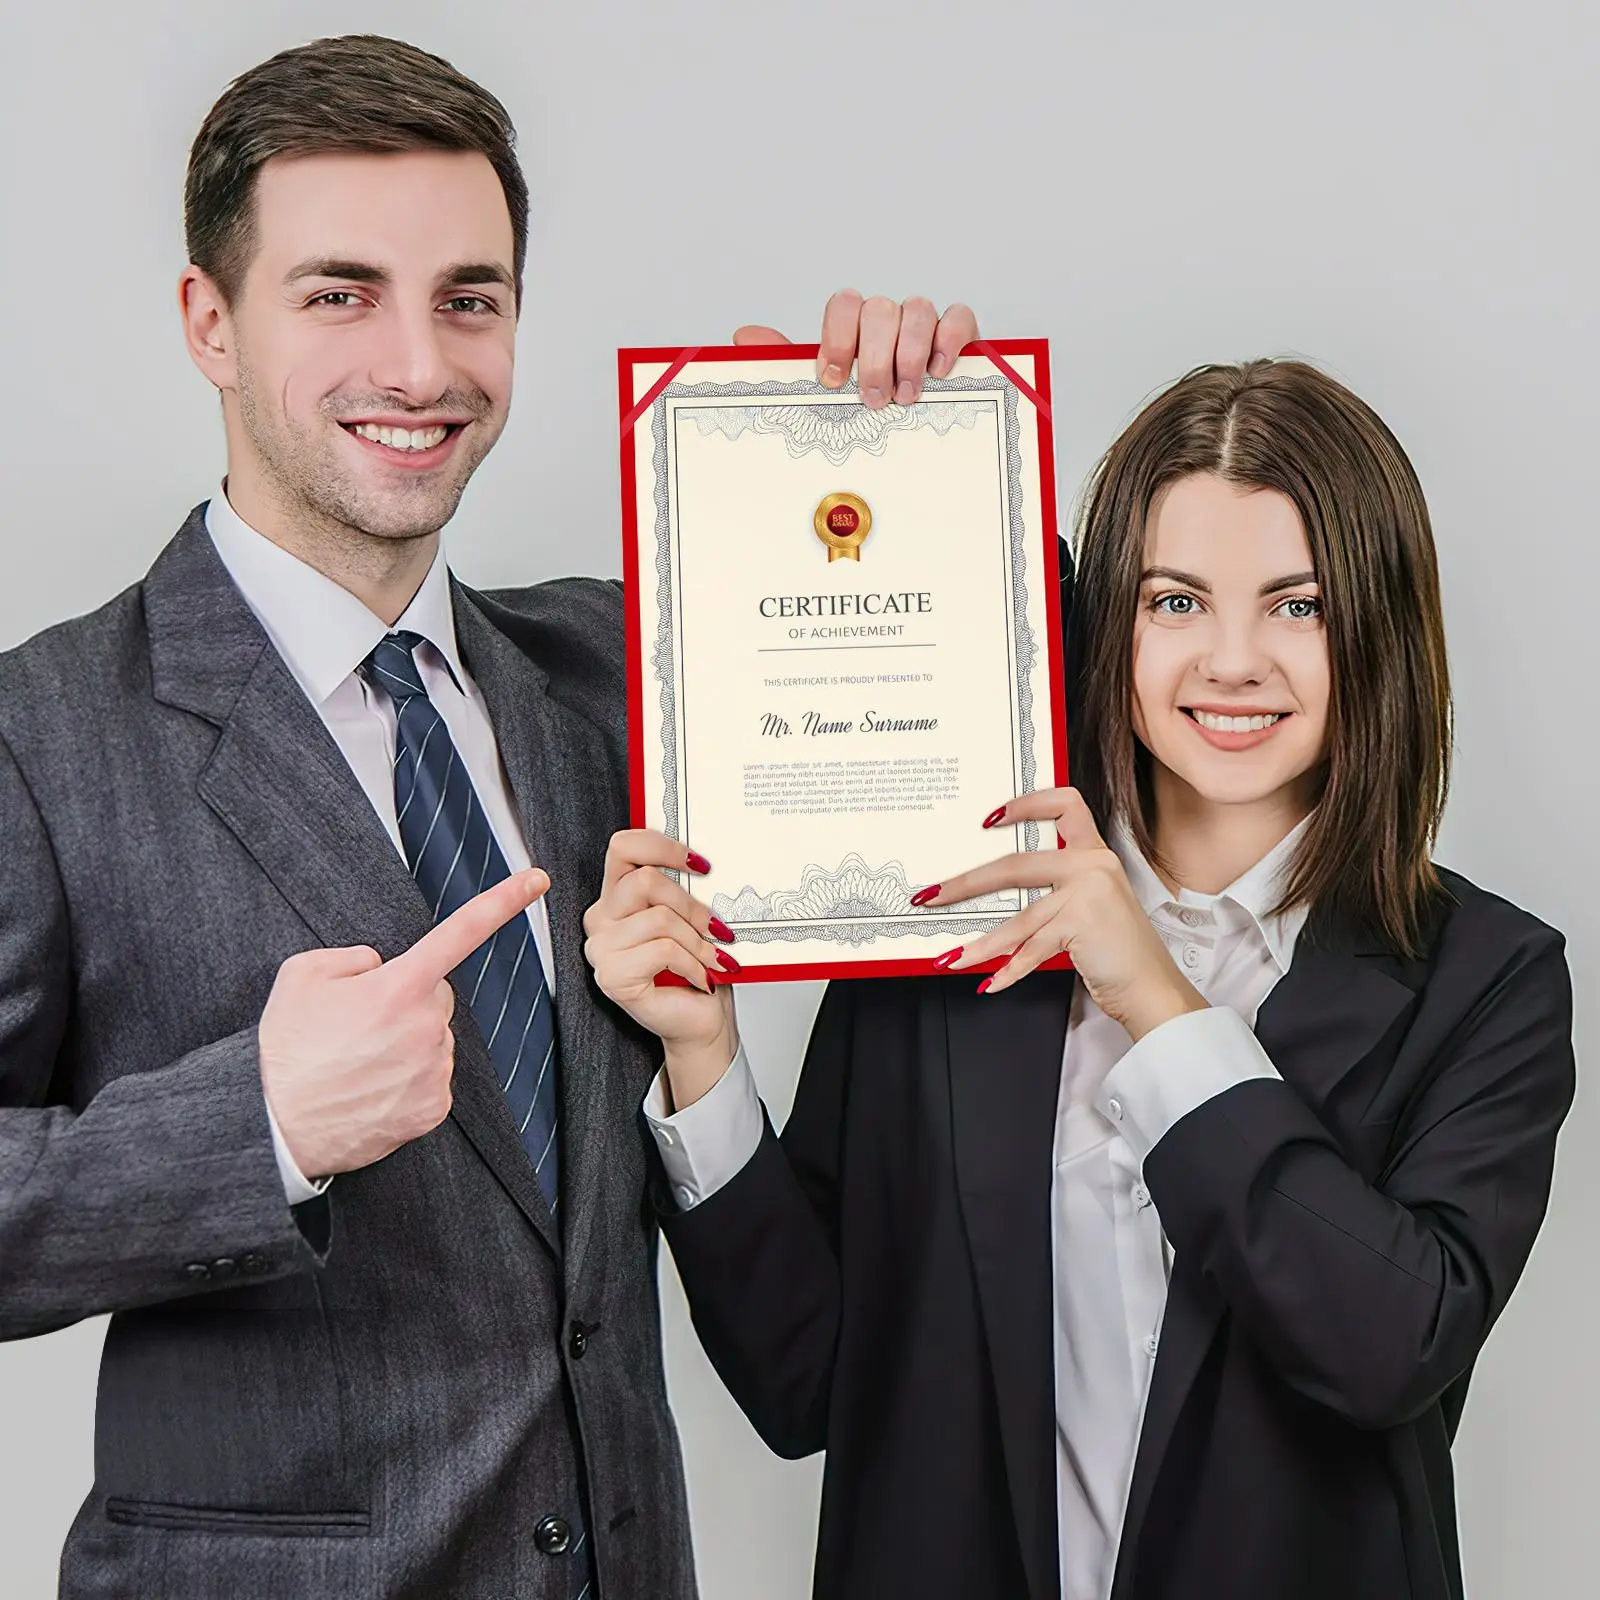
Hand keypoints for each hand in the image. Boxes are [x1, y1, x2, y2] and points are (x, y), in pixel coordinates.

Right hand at [260, 868, 549, 1177]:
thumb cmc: (285, 1050)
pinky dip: (407, 1080)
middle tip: (358, 1027)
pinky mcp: (434, 1108)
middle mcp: (427, 1026)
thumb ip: (353, 956)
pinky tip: (371, 1088)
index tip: (537, 880)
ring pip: (433, 1039)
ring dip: (406, 1043)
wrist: (273, 1128)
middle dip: (406, 1001)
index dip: (503, 901)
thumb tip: (380, 967)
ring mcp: (434, 1069)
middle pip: (434, 995)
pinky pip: (432, 1078)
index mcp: (399, 986)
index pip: (462, 931)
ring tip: (356, 1063)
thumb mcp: (301, 975)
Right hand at [583, 830, 739, 1111]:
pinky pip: (661, 951)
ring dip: (698, 942)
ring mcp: (601, 948)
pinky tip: (701, 978)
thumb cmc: (696, 969)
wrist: (698, 1021)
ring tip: (714, 960)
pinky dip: (692, 964)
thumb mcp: (692, 919)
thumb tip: (707, 864)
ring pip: (659, 919)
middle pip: (645, 881)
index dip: (662, 846)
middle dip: (692, 905)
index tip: (701, 863)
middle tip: (718, 927)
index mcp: (617, 895)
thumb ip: (687, 888)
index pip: (623, 847)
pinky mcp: (612, 977)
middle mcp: (600, 917)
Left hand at [733, 289, 978, 408]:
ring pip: (917, 310)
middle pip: (880, 309)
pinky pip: (958, 317)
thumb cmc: (862, 406)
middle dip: (875, 358)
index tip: (834, 379)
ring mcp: (922, 324)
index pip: (842, 304)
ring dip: (910, 355)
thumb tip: (745, 337)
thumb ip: (783, 363)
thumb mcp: (819, 392)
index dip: (838, 339)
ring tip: (905, 396)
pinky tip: (939, 370)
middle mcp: (886, 318)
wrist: (909, 430)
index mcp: (852, 325)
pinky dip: (949, 339)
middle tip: (873, 399)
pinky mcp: (957, 335)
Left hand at [925, 790, 1208, 1040]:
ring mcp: (1089, 893)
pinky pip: (1032, 948)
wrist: (1153, 989)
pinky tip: (990, 981)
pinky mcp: (1082, 923)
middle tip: (931, 896)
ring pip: (1018, 917)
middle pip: (1014, 866)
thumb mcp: (1093, 907)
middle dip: (964, 884)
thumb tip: (994, 896)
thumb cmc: (1120, 952)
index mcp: (1095, 854)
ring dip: (980, 942)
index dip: (1026, 803)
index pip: (1065, 804)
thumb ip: (1057, 892)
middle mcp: (1093, 866)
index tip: (989, 816)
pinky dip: (1008, 970)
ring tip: (951, 957)